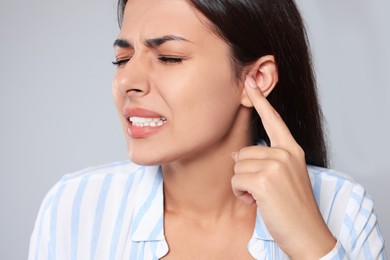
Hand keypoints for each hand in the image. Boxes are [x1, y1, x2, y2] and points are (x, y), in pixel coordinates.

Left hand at [231, 75, 335, 258]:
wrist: (308, 234)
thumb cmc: (294, 207)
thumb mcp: (285, 177)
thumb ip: (265, 160)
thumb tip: (236, 154)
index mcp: (292, 150)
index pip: (274, 120)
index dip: (261, 101)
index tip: (250, 82)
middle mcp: (285, 153)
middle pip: (244, 152)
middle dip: (246, 173)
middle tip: (263, 190)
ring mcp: (276, 165)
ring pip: (237, 166)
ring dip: (243, 184)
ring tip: (262, 197)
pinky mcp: (265, 180)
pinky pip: (236, 180)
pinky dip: (241, 193)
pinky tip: (256, 202)